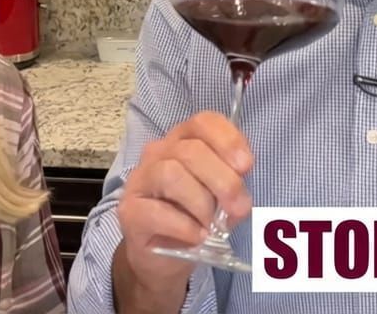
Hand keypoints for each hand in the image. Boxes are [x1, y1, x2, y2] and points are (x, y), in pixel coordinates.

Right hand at [113, 112, 252, 307]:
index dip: (228, 140)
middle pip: (191, 150)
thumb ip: (232, 185)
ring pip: (171, 174)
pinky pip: (158, 212)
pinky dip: (185, 227)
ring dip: (201, 204)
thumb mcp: (220, 196)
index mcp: (183, 141)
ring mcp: (140, 181)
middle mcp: (158, 154)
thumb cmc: (193, 217)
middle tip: (238, 207)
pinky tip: (197, 236)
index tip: (246, 167)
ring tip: (210, 225)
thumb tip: (239, 197)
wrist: (161, 255)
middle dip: (223, 180)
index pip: (203, 122)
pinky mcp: (130, 211)